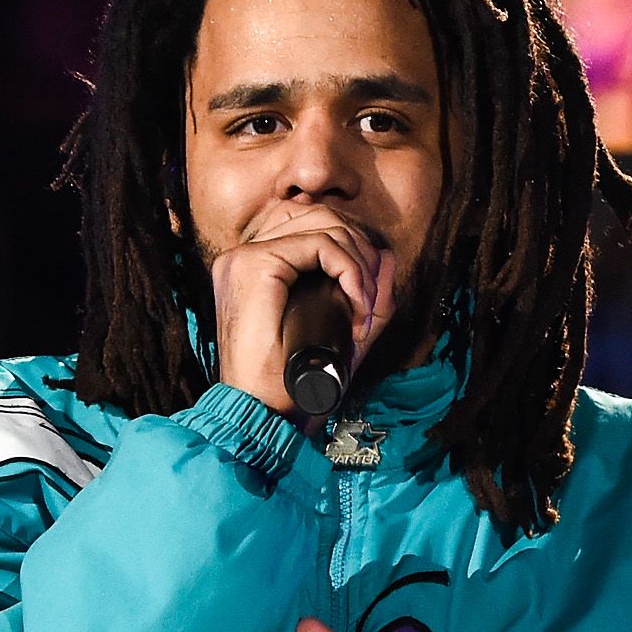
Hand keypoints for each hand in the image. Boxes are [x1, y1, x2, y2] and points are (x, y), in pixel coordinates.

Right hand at [209, 208, 392, 414]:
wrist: (261, 415)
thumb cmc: (294, 386)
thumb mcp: (341, 336)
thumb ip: (365, 298)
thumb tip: (387, 255)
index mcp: (253, 269)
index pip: (310, 227)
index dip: (350, 250)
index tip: (365, 296)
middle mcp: (244, 256)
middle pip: (319, 215)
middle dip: (360, 250)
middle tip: (371, 297)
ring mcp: (245, 257)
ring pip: (325, 225)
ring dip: (360, 263)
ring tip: (365, 305)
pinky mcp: (255, 265)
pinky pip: (322, 244)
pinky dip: (351, 270)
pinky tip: (357, 302)